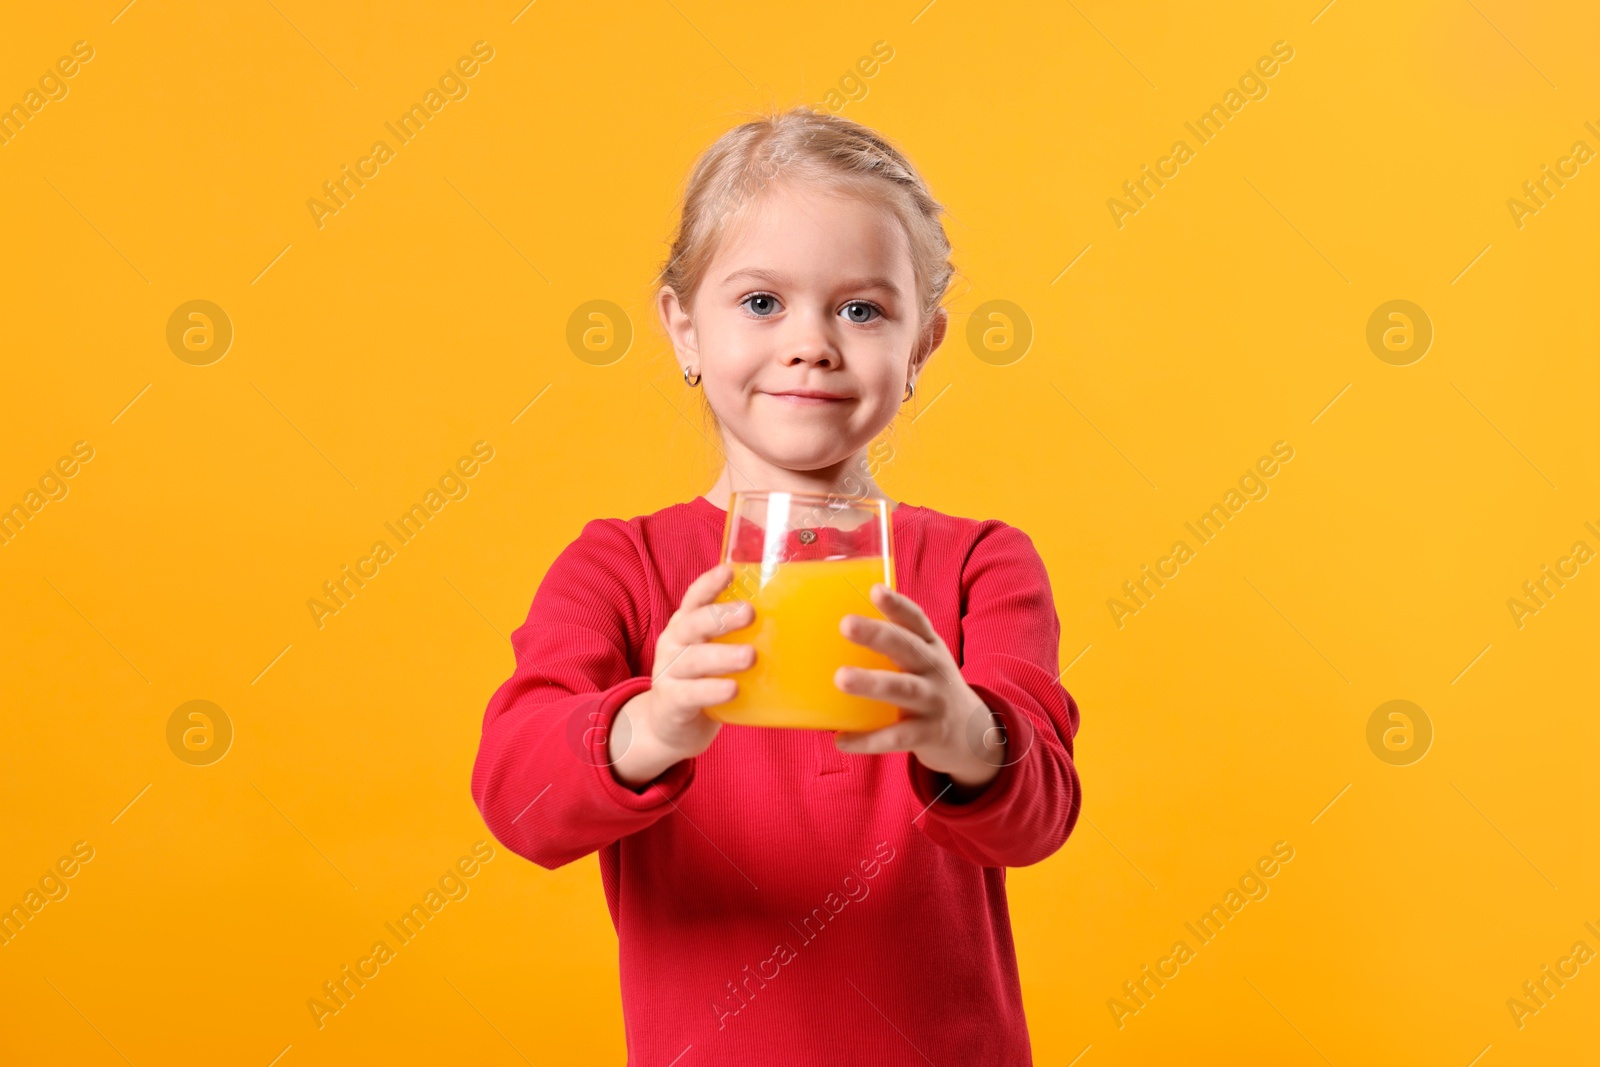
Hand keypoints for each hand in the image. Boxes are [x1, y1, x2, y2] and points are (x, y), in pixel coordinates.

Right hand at [608, 563, 755, 787]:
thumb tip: (791, 616)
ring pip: (694, 659)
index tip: (729, 571)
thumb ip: (737, 635)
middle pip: (693, 623)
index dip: (710, 583)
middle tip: (749, 613)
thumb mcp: (713, 650)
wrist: (669, 726)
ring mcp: (669, 672)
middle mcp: (674, 643)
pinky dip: (711, 690)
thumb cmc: (702, 680)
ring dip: (722, 656)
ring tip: (749, 656)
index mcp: (686, 625)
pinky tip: (732, 689)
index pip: (695, 598)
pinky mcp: (672, 701)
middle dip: (721, 616)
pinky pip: (691, 694)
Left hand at [833, 583, 1005, 793]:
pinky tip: (841, 741)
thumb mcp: (923, 661)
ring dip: (871, 683)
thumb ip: (892, 647)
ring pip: (902, 689)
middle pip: (907, 647)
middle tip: (846, 624)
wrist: (973, 734)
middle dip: (877, 634)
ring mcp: (933, 701)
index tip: (876, 590)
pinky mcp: (929, 734)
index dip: (897, 604)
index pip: (915, 620)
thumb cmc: (931, 688)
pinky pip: (897, 737)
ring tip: (841, 678)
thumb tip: (832, 633)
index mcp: (930, 647)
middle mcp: (934, 669)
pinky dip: (868, 740)